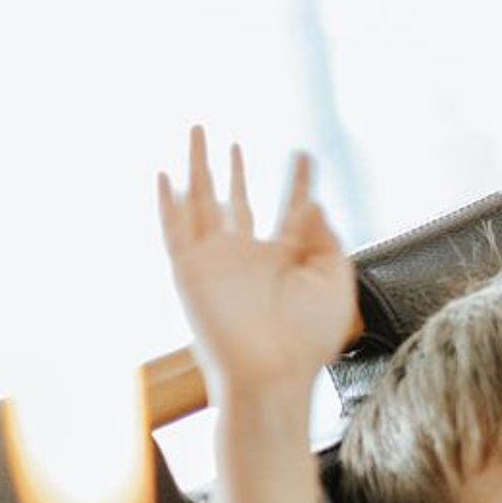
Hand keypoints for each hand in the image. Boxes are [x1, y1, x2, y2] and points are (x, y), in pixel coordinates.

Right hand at [157, 128, 358, 398]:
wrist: (272, 372)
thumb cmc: (308, 337)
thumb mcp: (334, 281)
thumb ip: (326, 237)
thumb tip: (311, 203)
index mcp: (287, 260)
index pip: (290, 209)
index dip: (298, 182)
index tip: (304, 156)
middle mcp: (249, 257)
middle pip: (239, 201)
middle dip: (237, 169)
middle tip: (236, 141)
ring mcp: (218, 261)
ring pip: (203, 201)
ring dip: (199, 166)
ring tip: (198, 130)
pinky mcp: (190, 269)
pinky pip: (174, 228)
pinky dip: (168, 201)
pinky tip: (167, 174)